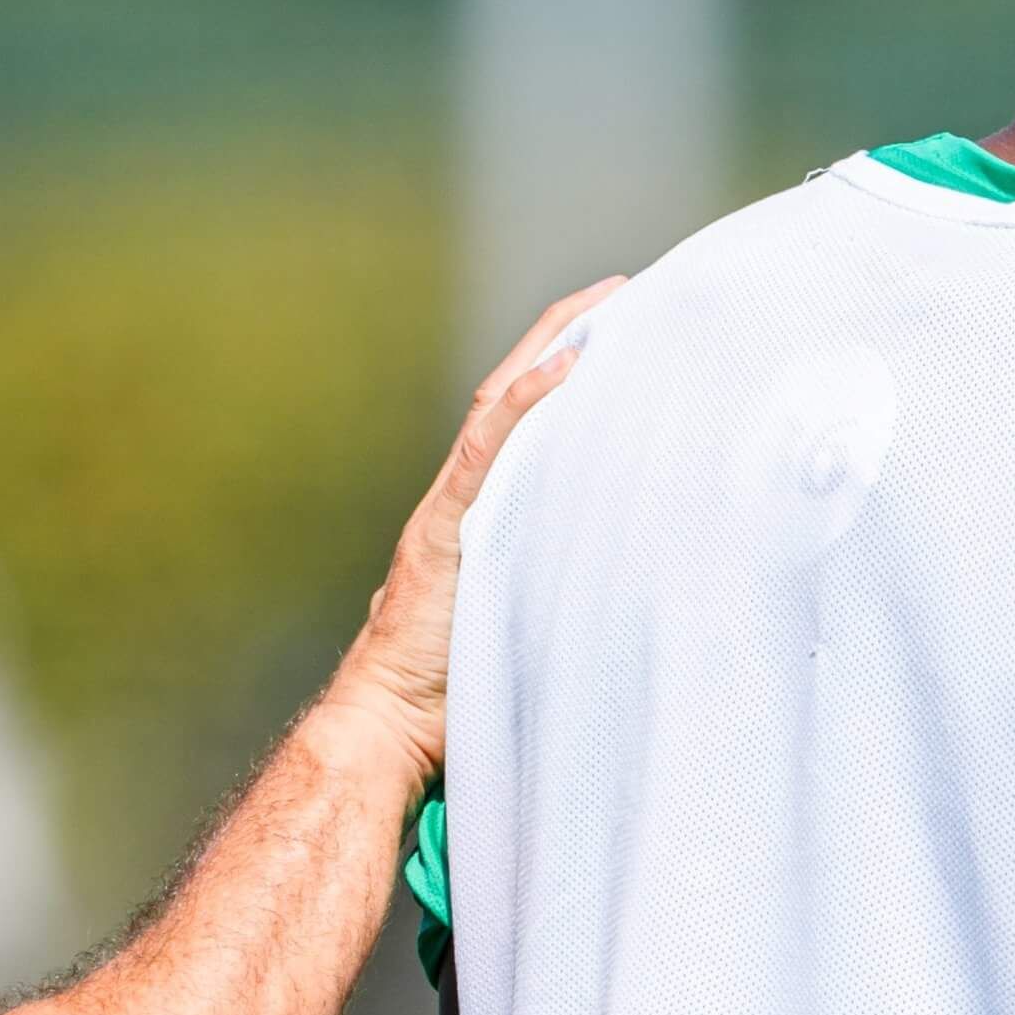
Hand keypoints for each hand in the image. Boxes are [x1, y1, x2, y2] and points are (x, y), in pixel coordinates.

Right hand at [323, 278, 621, 774]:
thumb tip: (619, 581)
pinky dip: (525, 401)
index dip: (564, 369)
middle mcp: (467, 495)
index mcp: (482, 510)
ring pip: (504, 406)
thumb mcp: (522, 622)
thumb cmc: (454, 689)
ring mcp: (454, 505)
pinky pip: (489, 448)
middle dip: (566, 337)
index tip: (617, 330)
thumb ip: (553, 586)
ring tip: (605, 306)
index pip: (525, 420)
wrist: (390, 722)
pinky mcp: (447, 526)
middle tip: (624, 291)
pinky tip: (564, 366)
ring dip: (552, 349)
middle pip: (516, 393)